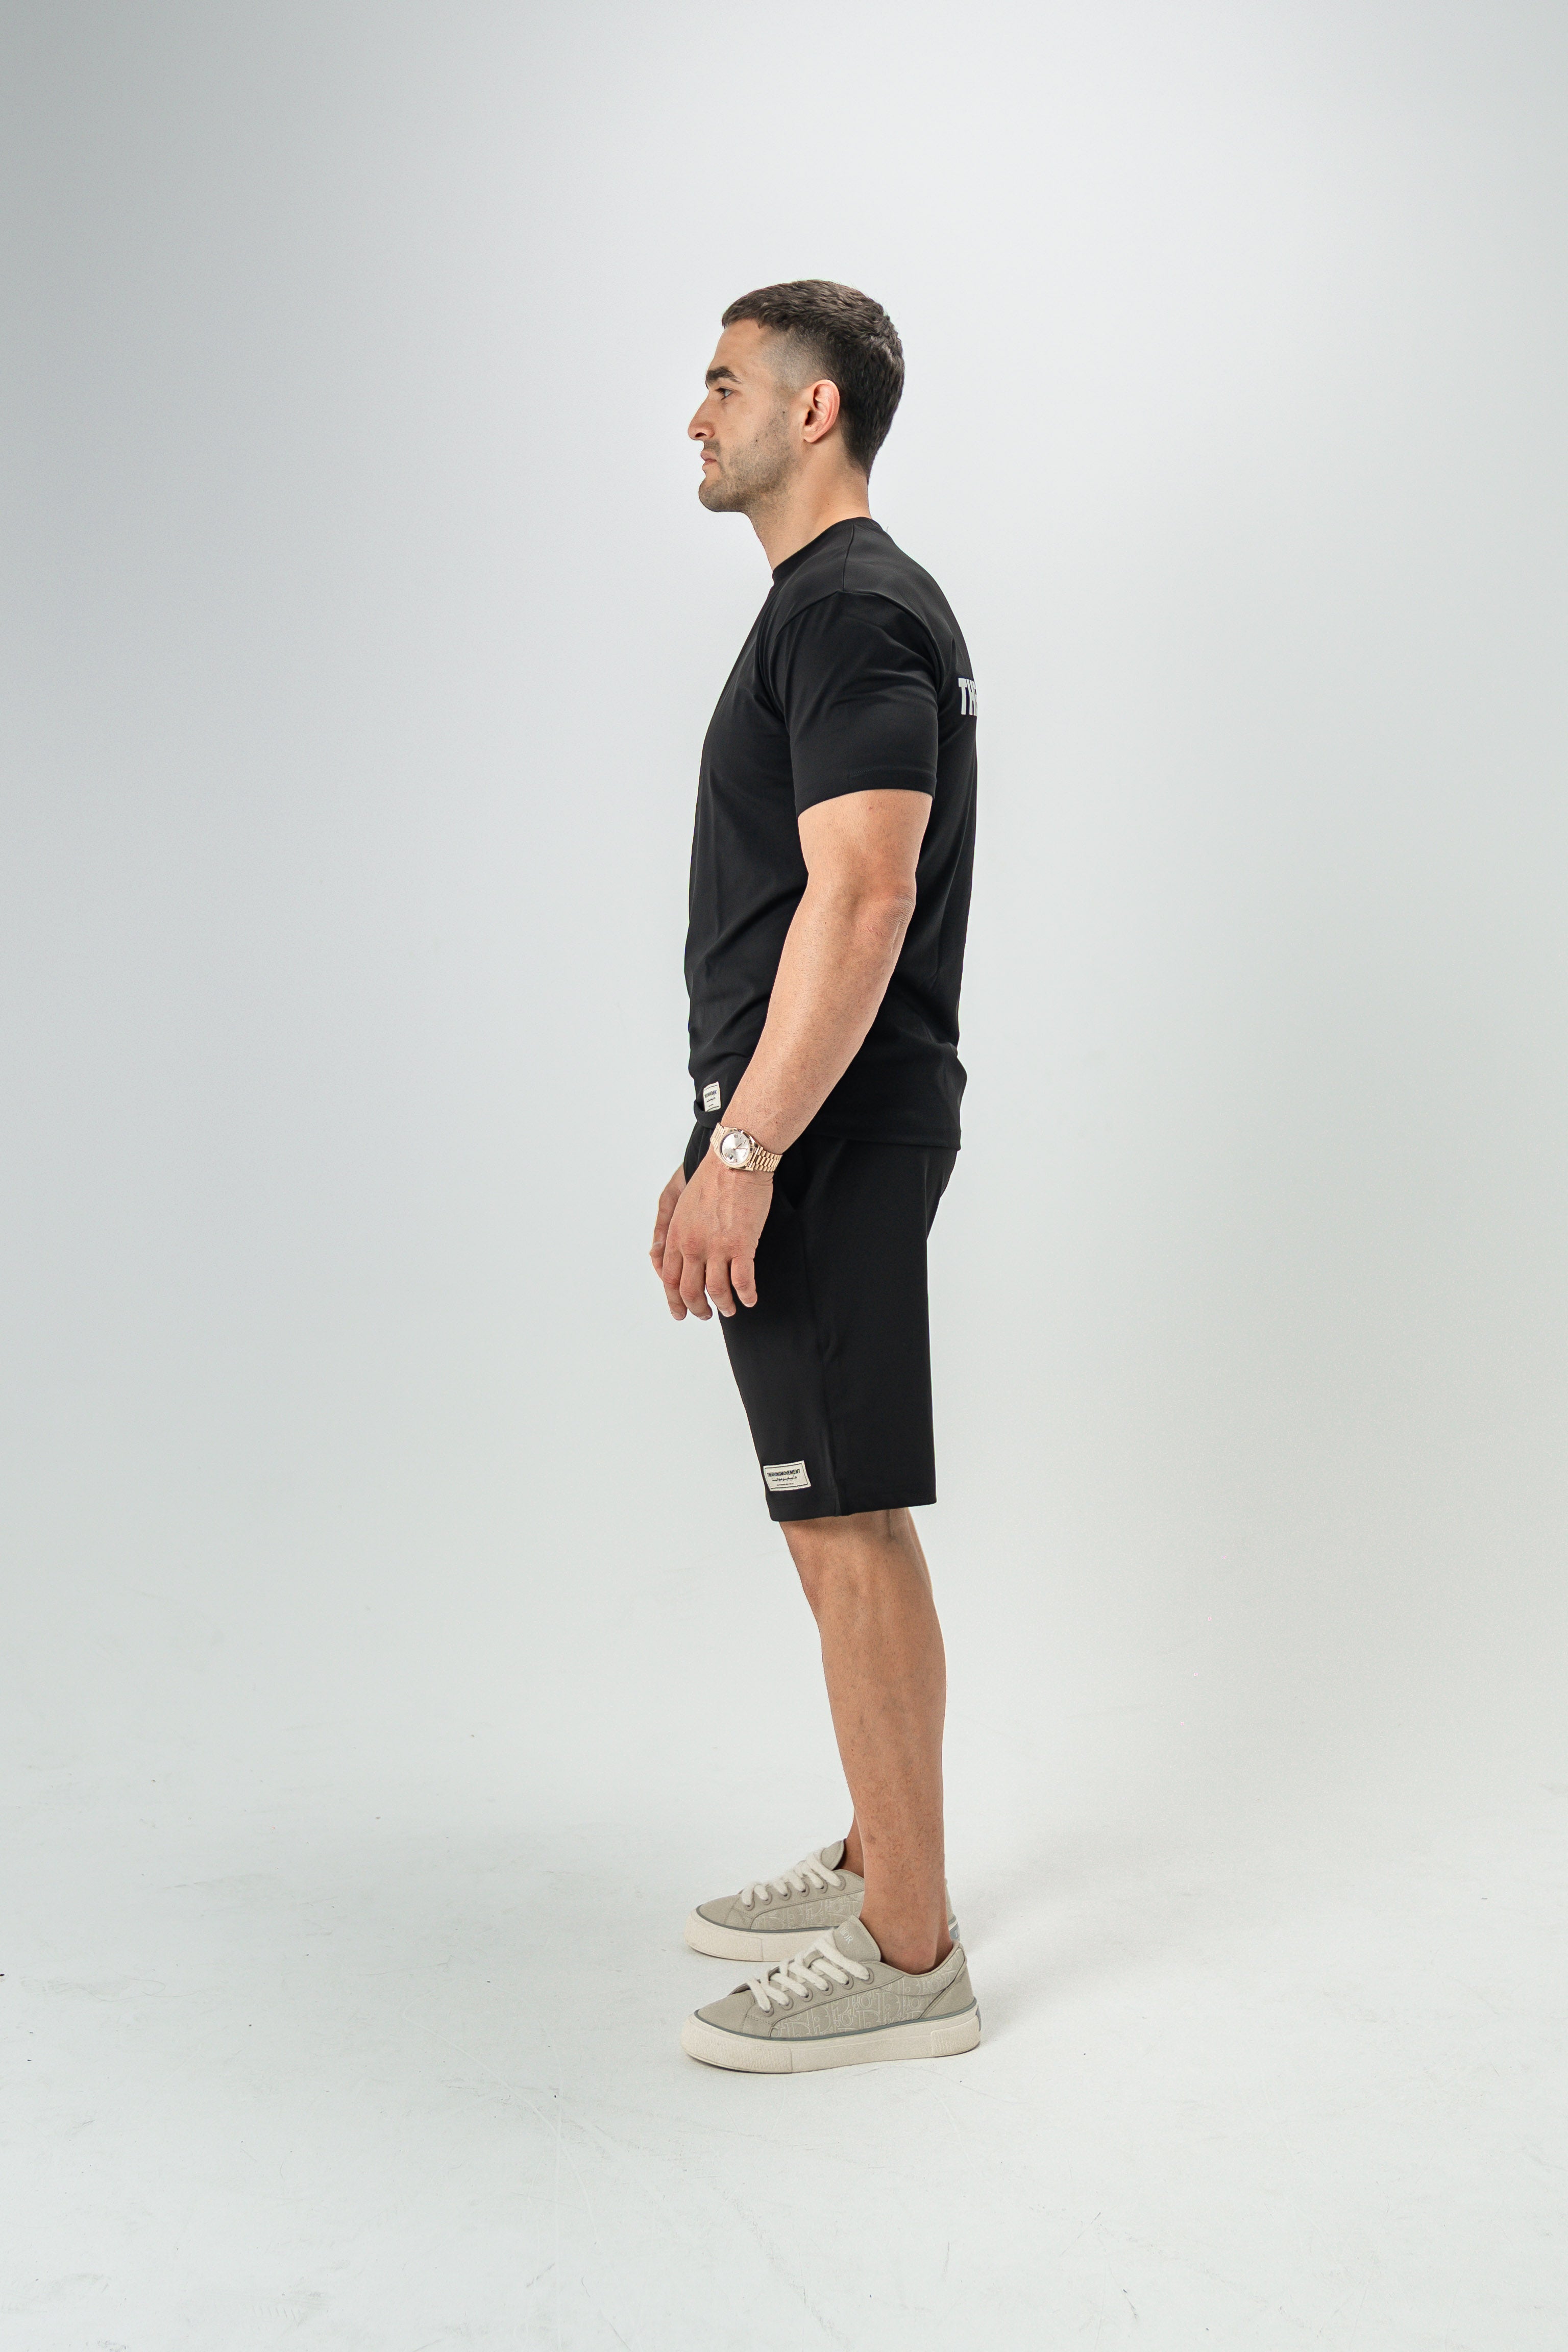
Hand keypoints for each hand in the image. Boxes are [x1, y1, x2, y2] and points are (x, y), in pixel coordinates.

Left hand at [656, 1150, 770, 1319]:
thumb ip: (668, 1229)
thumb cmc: (711, 1178)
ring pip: (716, 1291)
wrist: (735, 1161)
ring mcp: (717, 1247)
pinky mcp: (742, 1245)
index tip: (680, 1311)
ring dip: (723, 1305)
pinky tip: (750, 1299)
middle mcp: (692, 1245)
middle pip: (689, 1290)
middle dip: (696, 1308)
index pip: (668, 1278)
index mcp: (676, 1234)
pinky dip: (746, 1296)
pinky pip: (742, 1282)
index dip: (673, 1300)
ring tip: (730, 1309)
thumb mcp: (681, 1204)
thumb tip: (657, 1252)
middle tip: (705, 1315)